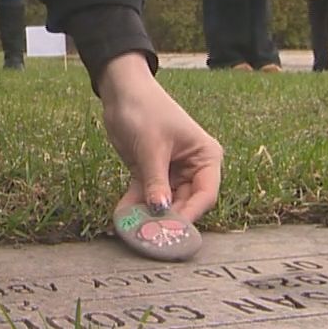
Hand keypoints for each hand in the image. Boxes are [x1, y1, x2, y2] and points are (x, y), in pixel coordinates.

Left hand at [99, 54, 222, 227]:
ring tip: (134, 230)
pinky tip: (123, 217)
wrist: (121, 91)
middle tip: (150, 236)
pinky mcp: (149, 174)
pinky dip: (135, 206)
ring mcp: (171, 173)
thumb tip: (160, 211)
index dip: (190, 214)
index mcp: (206, 157)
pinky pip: (145, 195)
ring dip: (149, 216)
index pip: (205, 194)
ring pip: (164, 203)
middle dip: (167, 219)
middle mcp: (193, 168)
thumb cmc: (145, 110)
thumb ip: (156, 181)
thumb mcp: (151, 146)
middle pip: (185, 203)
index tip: (172, 229)